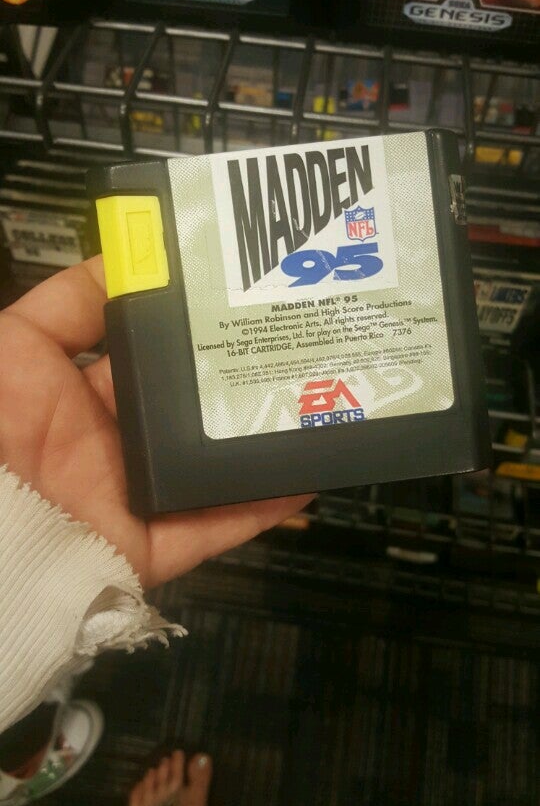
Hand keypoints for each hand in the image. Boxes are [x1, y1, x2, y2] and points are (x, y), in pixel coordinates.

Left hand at [0, 257, 313, 588]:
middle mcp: (116, 445)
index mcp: (83, 397)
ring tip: (311, 398)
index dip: (190, 330)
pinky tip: (304, 471)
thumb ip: (69, 302)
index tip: (234, 299)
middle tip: (287, 339)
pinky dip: (263, 503)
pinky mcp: (156, 544)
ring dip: (259, 438)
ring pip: (216, 465)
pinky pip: (219, 525)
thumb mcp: (16, 342)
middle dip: (237, 378)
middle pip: (192, 409)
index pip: (149, 357)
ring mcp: (139, 496)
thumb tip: (126, 261)